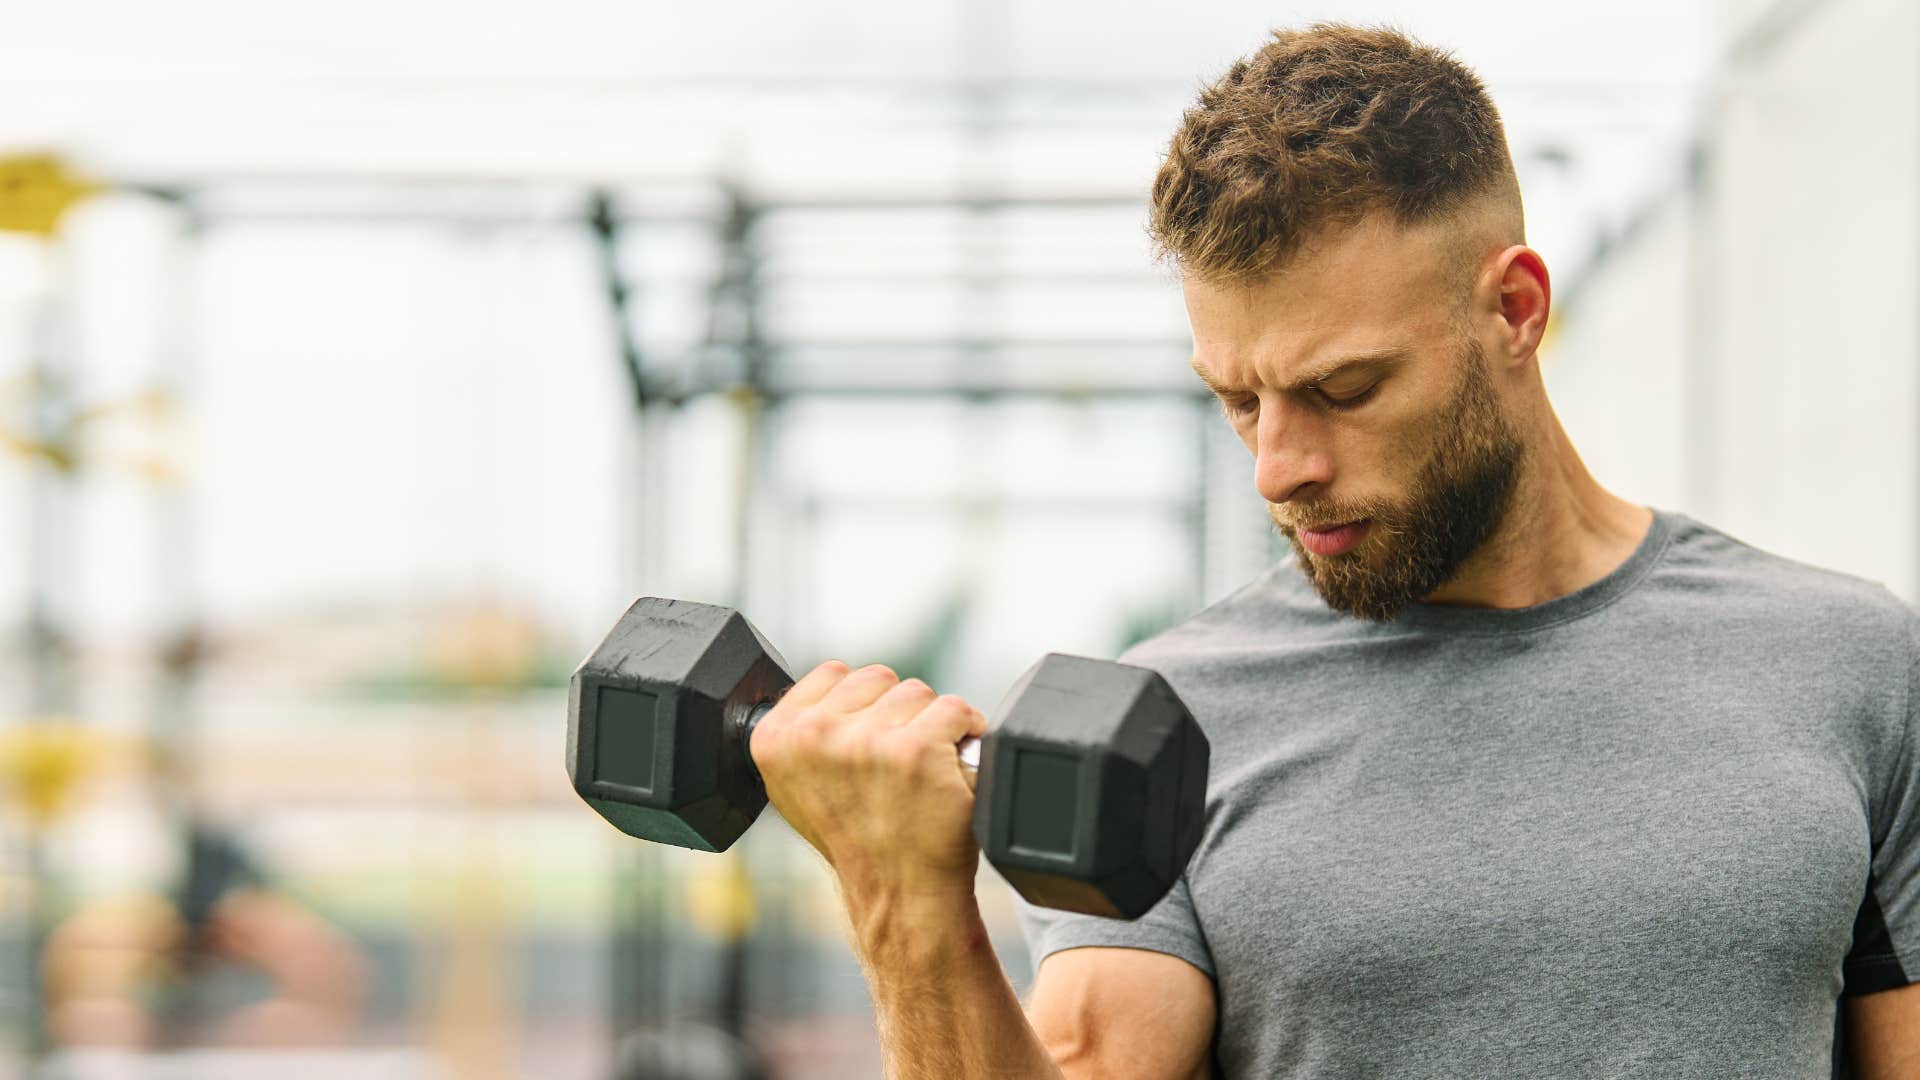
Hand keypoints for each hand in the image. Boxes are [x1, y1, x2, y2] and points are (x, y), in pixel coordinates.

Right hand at [748, 661, 987, 903]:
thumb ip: (804, 731)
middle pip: (879, 678)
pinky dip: (965, 735)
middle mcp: (815, 736)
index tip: (865, 744)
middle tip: (892, 766)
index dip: (860, 706)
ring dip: (929, 726)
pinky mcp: (918, 750)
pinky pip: (957, 710)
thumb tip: (831, 689)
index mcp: (777, 737)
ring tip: (917, 773)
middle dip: (894, 713)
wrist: (898, 892)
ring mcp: (867, 741)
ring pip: (919, 693)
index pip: (832, 674)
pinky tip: (948, 771)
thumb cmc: (859, 840)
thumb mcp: (798, 785)